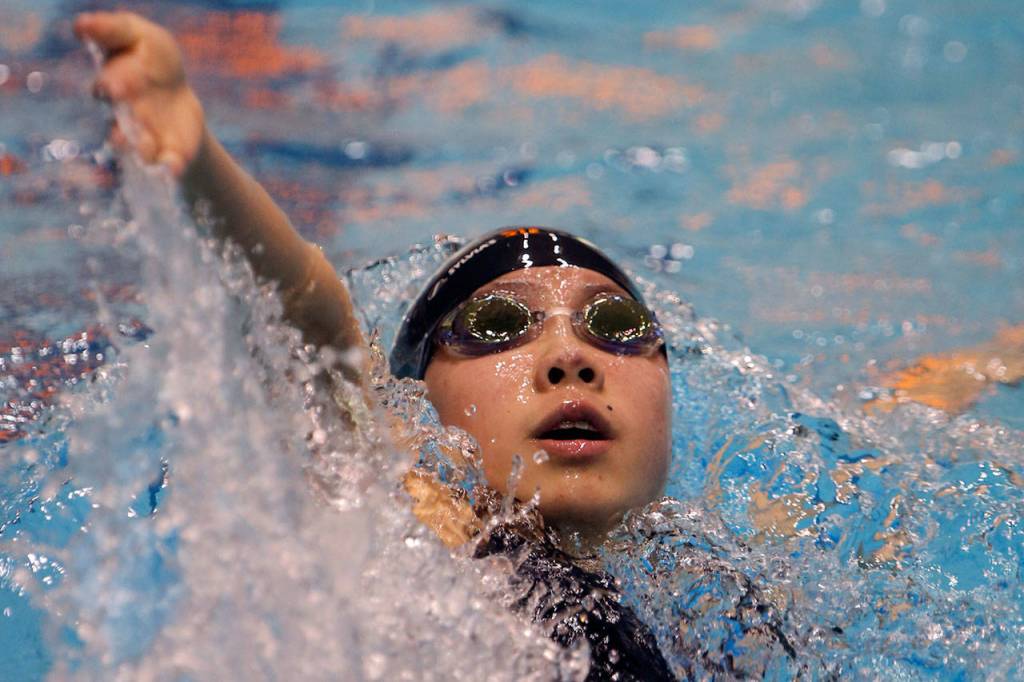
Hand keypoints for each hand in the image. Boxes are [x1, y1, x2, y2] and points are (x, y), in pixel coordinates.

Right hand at [74, 11, 203, 177]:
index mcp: (115, 87)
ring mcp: (147, 138)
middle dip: (123, 124)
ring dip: (143, 149)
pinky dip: (169, 167)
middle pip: (120, 124)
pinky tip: (172, 167)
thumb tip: (80, 24)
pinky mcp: (169, 154)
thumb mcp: (138, 36)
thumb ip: (113, 29)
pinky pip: (167, 165)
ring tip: (147, 148)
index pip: (108, 88)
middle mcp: (126, 117)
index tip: (114, 87)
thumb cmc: (152, 62)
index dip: (112, 86)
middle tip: (133, 125)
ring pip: (139, 149)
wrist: (178, 97)